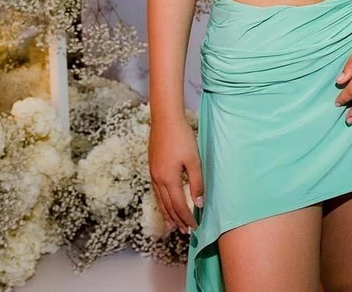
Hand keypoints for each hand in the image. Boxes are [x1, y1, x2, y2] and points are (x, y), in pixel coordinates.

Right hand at [149, 114, 203, 233]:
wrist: (165, 119)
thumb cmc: (181, 137)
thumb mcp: (194, 160)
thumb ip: (197, 183)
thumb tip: (199, 203)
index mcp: (169, 179)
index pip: (179, 206)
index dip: (187, 218)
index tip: (194, 227)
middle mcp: (158, 180)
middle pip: (168, 206)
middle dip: (177, 220)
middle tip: (185, 231)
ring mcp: (153, 174)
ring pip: (160, 200)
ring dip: (167, 214)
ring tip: (172, 225)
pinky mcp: (152, 167)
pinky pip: (156, 191)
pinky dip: (161, 202)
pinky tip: (164, 203)